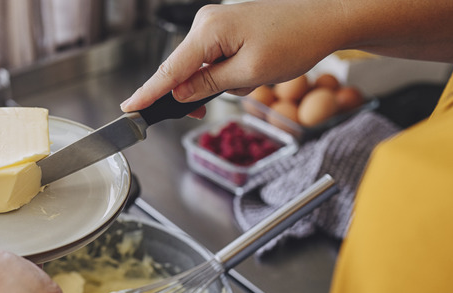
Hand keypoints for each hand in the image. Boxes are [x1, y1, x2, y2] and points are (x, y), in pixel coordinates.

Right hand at [121, 1, 337, 116]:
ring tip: (251, 80)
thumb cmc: (295, 41)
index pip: (169, 70)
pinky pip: (214, 60)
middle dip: (194, 93)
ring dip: (220, 84)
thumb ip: (209, 85)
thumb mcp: (250, 74)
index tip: (128, 108)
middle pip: (182, 70)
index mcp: (208, 30)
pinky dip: (227, 74)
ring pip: (201, 68)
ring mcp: (216, 25)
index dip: (148, 93)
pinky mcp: (227, 30)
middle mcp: (207, 23)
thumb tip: (179, 94)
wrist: (324, 19)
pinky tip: (251, 73)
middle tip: (202, 112)